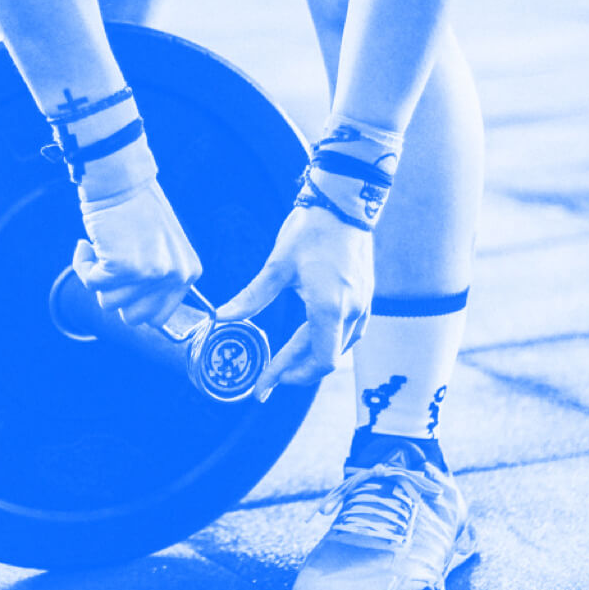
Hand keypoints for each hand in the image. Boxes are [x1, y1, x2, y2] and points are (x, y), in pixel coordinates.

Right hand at [72, 179, 201, 327]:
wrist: (120, 180)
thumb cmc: (136, 210)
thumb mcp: (161, 248)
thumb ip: (157, 280)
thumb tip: (134, 314)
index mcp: (189, 273)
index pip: (158, 318)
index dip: (133, 304)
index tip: (124, 282)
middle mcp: (175, 276)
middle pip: (133, 318)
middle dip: (115, 296)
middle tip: (112, 267)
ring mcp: (151, 273)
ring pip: (108, 303)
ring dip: (98, 278)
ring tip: (104, 249)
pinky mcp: (124, 267)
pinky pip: (90, 283)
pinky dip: (83, 265)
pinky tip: (89, 244)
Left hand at [216, 205, 373, 401]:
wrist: (347, 203)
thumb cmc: (312, 230)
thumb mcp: (277, 266)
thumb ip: (252, 296)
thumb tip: (221, 318)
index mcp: (330, 307)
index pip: (315, 360)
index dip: (287, 376)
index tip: (262, 386)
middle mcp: (352, 312)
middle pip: (326, 360)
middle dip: (295, 372)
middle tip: (268, 379)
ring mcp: (364, 305)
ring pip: (340, 349)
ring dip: (312, 359)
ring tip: (285, 363)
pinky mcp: (367, 298)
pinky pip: (350, 334)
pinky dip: (328, 344)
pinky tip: (310, 340)